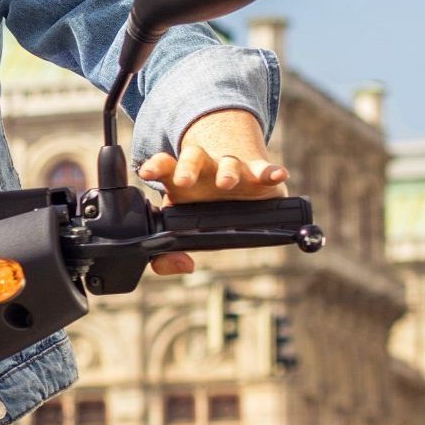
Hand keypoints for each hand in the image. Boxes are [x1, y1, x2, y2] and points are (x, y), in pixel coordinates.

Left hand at [138, 108, 285, 273]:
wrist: (235, 187)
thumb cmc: (201, 208)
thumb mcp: (181, 230)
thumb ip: (167, 255)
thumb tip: (184, 266)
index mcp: (179, 179)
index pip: (165, 167)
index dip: (155, 167)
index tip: (146, 172)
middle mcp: (204, 169)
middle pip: (194, 159)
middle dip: (187, 168)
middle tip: (183, 181)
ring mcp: (231, 168)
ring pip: (228, 163)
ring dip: (227, 172)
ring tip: (226, 183)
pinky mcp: (257, 173)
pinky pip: (264, 170)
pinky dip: (270, 171)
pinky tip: (277, 175)